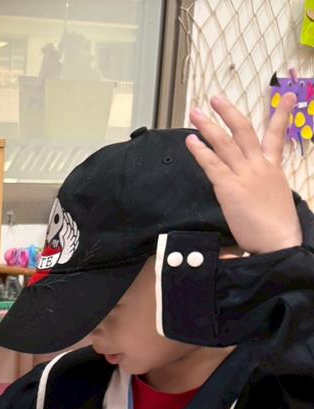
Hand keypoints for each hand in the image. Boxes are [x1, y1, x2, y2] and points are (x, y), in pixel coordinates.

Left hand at [186, 93, 301, 253]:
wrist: (279, 240)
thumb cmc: (277, 227)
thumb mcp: (275, 199)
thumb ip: (263, 188)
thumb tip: (253, 194)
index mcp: (274, 168)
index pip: (277, 136)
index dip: (282, 114)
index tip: (288, 96)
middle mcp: (260, 166)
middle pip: (244, 131)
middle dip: (229, 113)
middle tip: (216, 99)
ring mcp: (245, 175)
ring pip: (225, 143)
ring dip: (208, 126)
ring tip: (195, 113)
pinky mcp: (230, 188)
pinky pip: (213, 164)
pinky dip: (200, 151)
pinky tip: (191, 141)